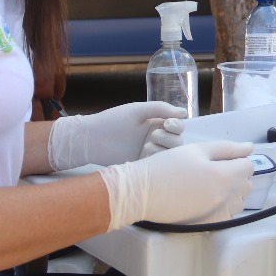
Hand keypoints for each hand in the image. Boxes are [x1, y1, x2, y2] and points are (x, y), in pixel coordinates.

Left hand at [47, 101, 187, 170]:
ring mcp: (149, 152)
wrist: (91, 139)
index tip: (167, 124)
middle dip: (170, 138)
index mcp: (156, 123)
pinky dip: (156, 160)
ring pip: (170, 155)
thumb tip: (184, 112)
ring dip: (163, 150)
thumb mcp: (137, 110)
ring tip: (147, 146)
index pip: (177, 126)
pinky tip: (145, 154)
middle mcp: (156, 138)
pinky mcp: (142, 165)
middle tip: (153, 135)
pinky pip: (158, 166)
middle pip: (177, 142)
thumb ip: (160, 109)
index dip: (177, 126)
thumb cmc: (113, 121)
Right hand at [98, 140, 254, 229]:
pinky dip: (223, 206)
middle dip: (237, 175)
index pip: (249, 166)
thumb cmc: (167, 166)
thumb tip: (250, 148)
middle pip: (246, 185)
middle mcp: (225, 197)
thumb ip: (227, 148)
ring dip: (232, 192)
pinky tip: (206, 199)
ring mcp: (218, 214)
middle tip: (216, 169)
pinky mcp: (209, 225)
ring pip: (239, 202)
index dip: (238, 160)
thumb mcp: (197, 150)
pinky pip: (228, 214)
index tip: (224, 159)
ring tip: (211, 185)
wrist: (142, 192)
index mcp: (224, 176)